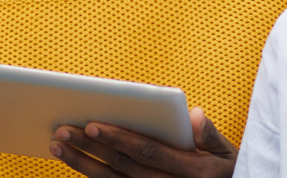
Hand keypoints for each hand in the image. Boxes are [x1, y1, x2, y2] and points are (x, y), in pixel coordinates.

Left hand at [50, 107, 236, 177]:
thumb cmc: (226, 172)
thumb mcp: (229, 154)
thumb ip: (211, 135)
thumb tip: (194, 115)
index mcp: (191, 170)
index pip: (147, 152)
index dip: (119, 139)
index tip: (93, 123)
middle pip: (122, 168)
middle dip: (90, 148)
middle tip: (62, 130)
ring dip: (82, 165)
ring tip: (57, 147)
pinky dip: (94, 177)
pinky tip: (75, 163)